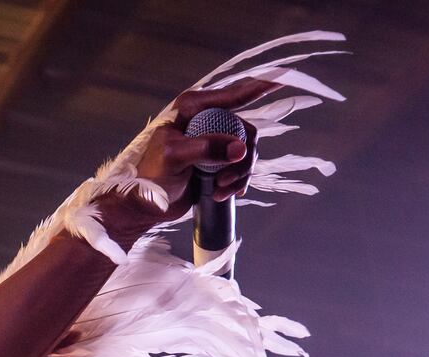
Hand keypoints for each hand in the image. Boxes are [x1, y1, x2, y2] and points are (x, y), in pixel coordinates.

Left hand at [94, 77, 273, 238]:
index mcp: (192, 109)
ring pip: (248, 151)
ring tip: (221, 188)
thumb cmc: (150, 176)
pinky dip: (238, 182)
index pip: (232, 95)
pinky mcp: (218, 163)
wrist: (145, 205)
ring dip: (240, 174)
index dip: (258, 87)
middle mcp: (207, 121)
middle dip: (243, 157)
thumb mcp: (175, 157)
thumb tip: (240, 148)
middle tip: (225, 178)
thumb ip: (207, 148)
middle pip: (247, 129)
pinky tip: (226, 193)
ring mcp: (214, 142)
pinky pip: (242, 168)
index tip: (283, 78)